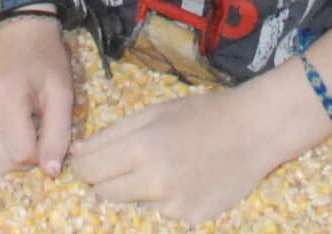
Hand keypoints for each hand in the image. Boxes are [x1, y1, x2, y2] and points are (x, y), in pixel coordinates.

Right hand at [0, 17, 73, 176]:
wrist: (17, 28)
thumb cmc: (45, 60)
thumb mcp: (62, 92)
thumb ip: (59, 135)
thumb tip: (50, 172)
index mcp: (7, 95)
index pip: (21, 155)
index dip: (39, 153)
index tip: (46, 132)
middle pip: (0, 162)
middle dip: (22, 154)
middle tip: (33, 126)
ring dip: (7, 142)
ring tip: (17, 113)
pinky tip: (0, 108)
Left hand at [68, 74, 309, 223]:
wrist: (254, 131)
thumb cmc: (201, 113)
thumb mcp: (154, 112)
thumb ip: (111, 134)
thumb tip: (77, 153)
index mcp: (141, 147)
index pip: (88, 171)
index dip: (85, 166)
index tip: (91, 162)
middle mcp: (154, 181)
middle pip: (104, 193)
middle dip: (109, 179)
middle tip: (132, 162)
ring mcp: (173, 205)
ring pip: (134, 204)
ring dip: (141, 190)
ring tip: (169, 166)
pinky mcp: (190, 219)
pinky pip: (162, 213)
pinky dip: (168, 199)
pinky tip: (188, 180)